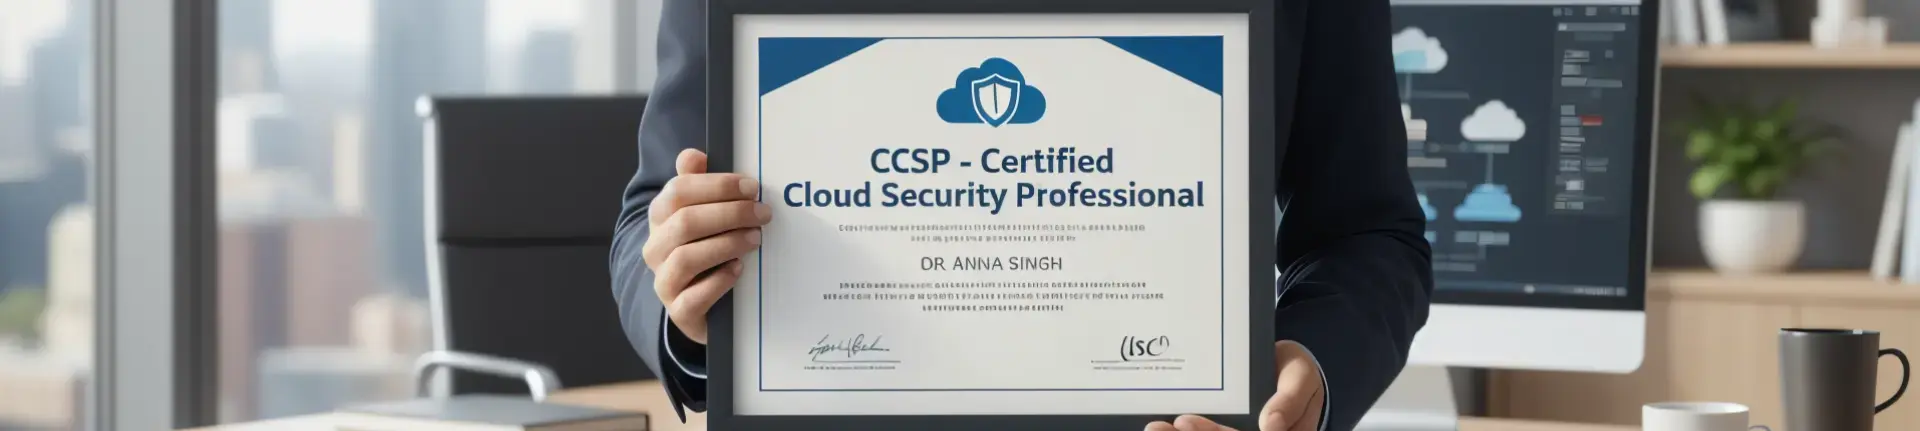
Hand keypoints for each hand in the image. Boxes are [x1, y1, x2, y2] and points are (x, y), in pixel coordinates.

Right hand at [643, 148, 771, 344]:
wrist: (699, 302)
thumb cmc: (706, 247)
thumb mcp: (703, 214)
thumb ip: (698, 183)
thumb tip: (693, 154)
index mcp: (661, 217)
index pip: (678, 191)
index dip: (716, 185)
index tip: (751, 186)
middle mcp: (656, 247)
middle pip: (685, 222)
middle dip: (729, 214)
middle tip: (762, 213)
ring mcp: (665, 280)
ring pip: (686, 257)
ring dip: (726, 244)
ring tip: (755, 239)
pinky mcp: (678, 311)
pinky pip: (693, 297)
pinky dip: (719, 282)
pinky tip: (739, 269)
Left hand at [1146, 341, 1324, 430]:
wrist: (1289, 369)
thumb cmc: (1296, 374)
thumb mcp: (1300, 380)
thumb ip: (1290, 400)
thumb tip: (1269, 425)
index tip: (1184, 423)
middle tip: (1157, 426)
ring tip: (1154, 426)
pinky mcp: (1222, 430)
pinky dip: (1181, 430)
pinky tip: (1160, 424)